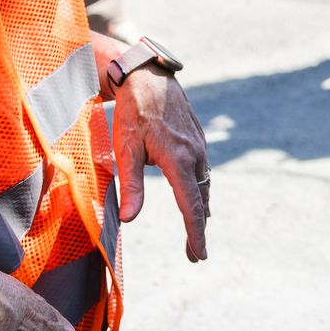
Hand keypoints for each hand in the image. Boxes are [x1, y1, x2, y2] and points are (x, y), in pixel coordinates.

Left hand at [114, 68, 209, 261]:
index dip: (195, 233)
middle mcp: (194, 154)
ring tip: (197, 231)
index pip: (190, 206)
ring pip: (204, 186)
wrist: (148, 76)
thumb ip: (131, 186)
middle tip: (195, 254)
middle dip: (198, 229)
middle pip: (201, 201)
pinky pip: (203, 171)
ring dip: (201, 210)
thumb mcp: (125, 149)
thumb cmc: (132, 111)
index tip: (199, 254)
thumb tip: (128, 219)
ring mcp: (199, 146)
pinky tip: (197, 199)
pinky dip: (201, 190)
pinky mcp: (198, 139)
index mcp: (177, 159)